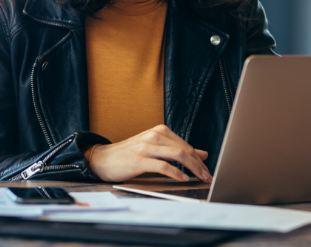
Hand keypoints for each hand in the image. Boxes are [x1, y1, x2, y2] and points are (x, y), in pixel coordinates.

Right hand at [88, 124, 211, 182]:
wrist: (102, 159)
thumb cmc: (130, 155)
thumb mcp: (156, 148)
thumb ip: (177, 150)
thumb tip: (202, 154)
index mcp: (160, 131)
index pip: (186, 145)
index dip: (199, 159)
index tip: (207, 170)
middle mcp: (155, 135)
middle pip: (185, 150)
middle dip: (199, 165)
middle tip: (208, 176)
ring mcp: (146, 146)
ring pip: (177, 155)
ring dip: (192, 168)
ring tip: (200, 178)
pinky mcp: (139, 159)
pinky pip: (163, 166)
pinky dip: (176, 173)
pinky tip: (183, 178)